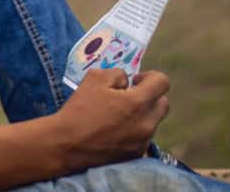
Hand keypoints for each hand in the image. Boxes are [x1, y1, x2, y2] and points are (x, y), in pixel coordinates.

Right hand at [54, 68, 169, 168]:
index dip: (150, 76)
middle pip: (163, 104)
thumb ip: (117, 74)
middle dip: (150, 97)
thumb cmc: (80, 109)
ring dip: (142, 115)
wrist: (66, 144)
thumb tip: (126, 82)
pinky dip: (135, 131)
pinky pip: (143, 138)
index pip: (162, 82)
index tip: (135, 81)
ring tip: (118, 116)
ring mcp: (142, 142)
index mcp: (138, 102)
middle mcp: (146, 124)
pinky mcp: (135, 155)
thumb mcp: (94, 78)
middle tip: (130, 97)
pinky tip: (115, 131)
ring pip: (153, 122)